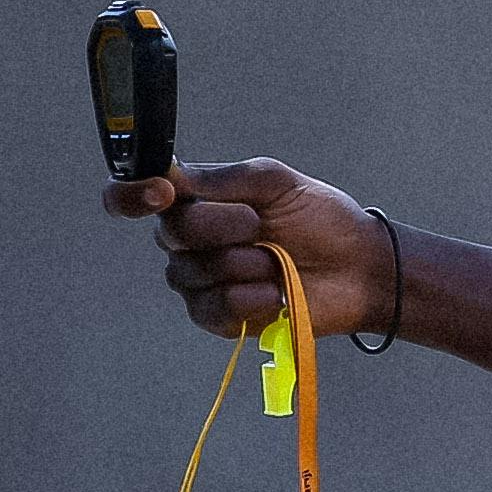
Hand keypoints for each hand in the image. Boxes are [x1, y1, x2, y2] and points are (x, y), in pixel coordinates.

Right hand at [116, 155, 392, 341]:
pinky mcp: (219, 318)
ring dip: (242, 264)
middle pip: (171, 233)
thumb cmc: (321, 220)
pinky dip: (247, 298)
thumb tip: (173, 174)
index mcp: (196, 201)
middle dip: (220, 226)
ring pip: (190, 273)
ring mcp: (201, 281)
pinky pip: (211, 309)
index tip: (164, 192)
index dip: (132, 195)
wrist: (358, 268)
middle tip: (259, 225)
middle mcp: (189, 242)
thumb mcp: (277, 182)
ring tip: (276, 262)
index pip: (134, 196)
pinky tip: (274, 293)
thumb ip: (225, 177)